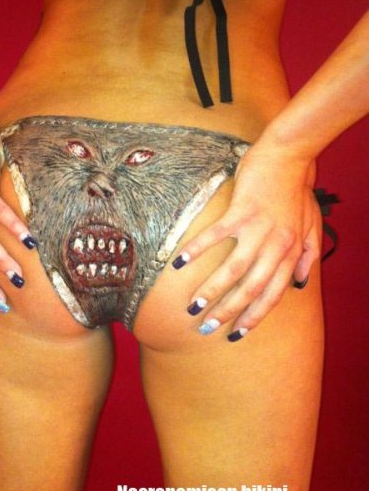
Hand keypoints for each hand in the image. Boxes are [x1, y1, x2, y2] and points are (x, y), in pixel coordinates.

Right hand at [174, 144, 320, 339]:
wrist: (289, 156)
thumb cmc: (298, 190)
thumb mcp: (311, 225)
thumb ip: (307, 256)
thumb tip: (299, 285)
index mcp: (290, 252)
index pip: (272, 295)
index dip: (253, 317)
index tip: (235, 333)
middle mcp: (276, 245)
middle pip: (250, 288)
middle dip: (227, 312)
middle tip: (205, 327)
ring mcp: (257, 228)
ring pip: (233, 269)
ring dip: (211, 290)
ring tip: (192, 306)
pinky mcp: (241, 210)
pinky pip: (216, 236)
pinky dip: (197, 250)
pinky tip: (179, 263)